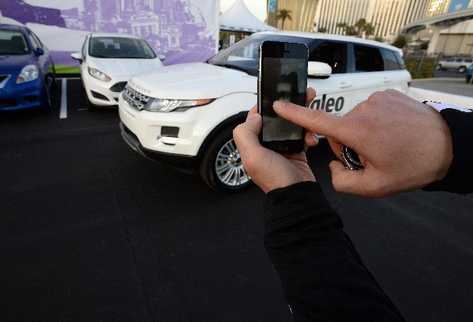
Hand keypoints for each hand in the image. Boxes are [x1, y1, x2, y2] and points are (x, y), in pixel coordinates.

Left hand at [233, 89, 316, 192]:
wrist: (298, 196)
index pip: (254, 119)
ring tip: (309, 114)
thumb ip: (246, 134)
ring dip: (300, 119)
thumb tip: (253, 116)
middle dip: (287, 108)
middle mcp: (265, 145)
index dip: (264, 107)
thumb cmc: (275, 180)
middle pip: (274, 119)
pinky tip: (311, 138)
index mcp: (252, 144)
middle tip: (298, 98)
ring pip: (290, 125)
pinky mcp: (296, 151)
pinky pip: (302, 135)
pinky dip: (308, 133)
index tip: (275, 97)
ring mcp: (281, 148)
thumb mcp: (253, 156)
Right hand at [273, 90, 452, 197]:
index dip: (294, 113)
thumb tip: (334, 167)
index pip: (316, 120)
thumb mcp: (374, 186)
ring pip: (355, 120)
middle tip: (373, 157)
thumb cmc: (413, 166)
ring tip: (388, 145)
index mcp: (356, 131)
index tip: (278, 105)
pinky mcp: (387, 94)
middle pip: (339, 129)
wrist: (449, 146)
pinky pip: (370, 110)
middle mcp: (362, 110)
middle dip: (349, 144)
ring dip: (364, 133)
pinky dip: (376, 122)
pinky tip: (393, 133)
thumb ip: (342, 182)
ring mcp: (376, 99)